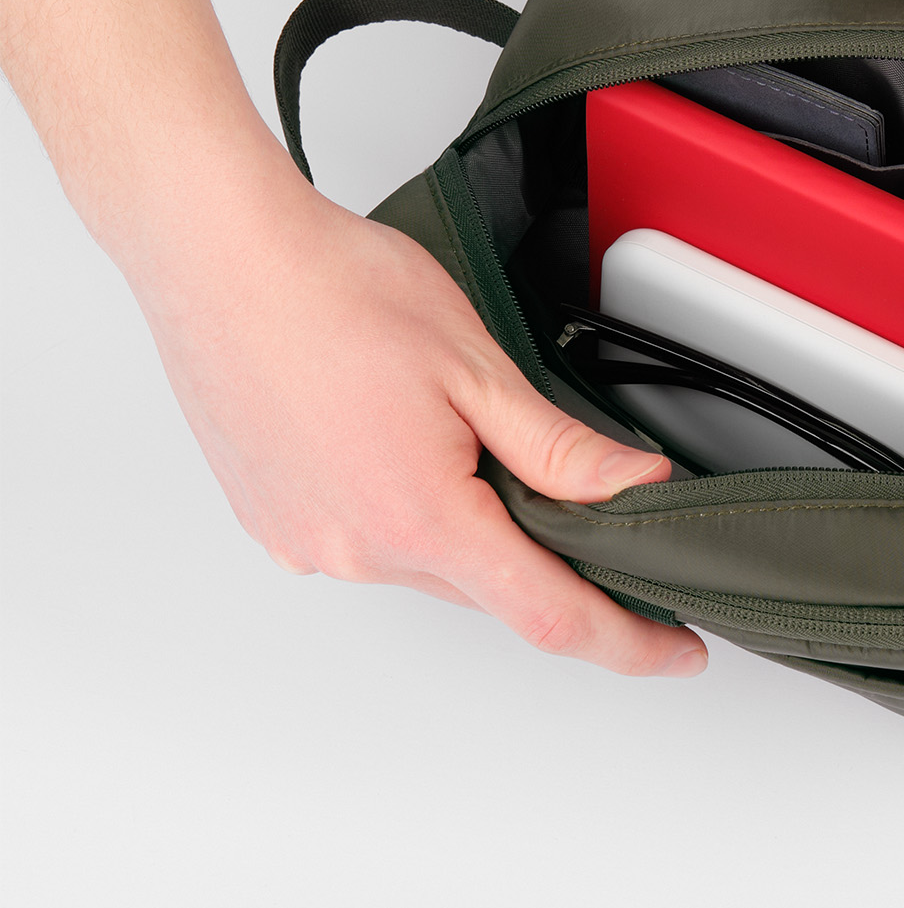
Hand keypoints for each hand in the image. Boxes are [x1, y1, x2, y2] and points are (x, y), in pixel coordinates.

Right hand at [132, 159, 707, 677]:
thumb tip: (635, 488)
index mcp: (420, 516)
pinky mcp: (275, 523)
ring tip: (466, 442)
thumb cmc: (336, 290)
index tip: (676, 651)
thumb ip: (559, 448)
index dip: (628, 642)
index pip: (552, 615)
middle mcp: (356, 548)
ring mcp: (308, 541)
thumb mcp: (476, 366)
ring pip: (430, 567)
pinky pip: (369, 545)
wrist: (222, 256)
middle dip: (549, 567)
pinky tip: (404, 451)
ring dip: (472, 532)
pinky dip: (408, 517)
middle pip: (491, 590)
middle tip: (588, 515)